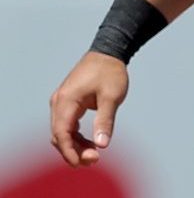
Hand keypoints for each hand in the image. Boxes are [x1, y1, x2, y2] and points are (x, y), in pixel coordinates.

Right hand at [49, 52, 128, 166]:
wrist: (108, 52)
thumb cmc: (110, 72)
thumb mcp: (112, 97)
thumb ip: (105, 121)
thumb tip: (102, 144)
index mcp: (66, 101)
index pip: (61, 133)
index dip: (69, 151)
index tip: (81, 163)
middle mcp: (58, 102)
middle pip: (59, 135)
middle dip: (74, 151)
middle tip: (95, 159)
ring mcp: (61, 102)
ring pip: (62, 132)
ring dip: (75, 145)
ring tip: (95, 154)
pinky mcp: (67, 103)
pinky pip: (66, 125)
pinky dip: (76, 136)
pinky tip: (91, 143)